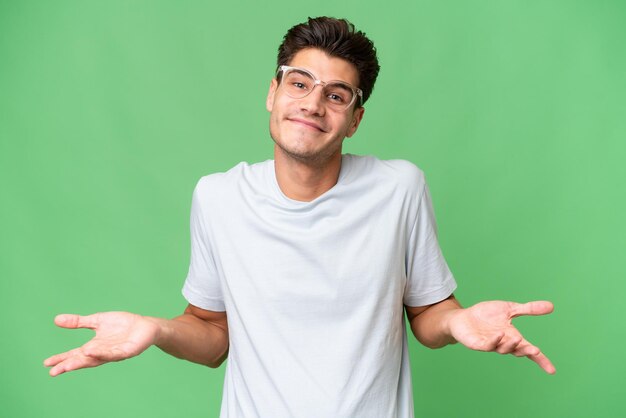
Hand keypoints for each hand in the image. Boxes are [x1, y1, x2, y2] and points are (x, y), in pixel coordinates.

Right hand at [44, 312, 160, 376]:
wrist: (145, 326)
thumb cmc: (121, 325)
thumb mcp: (96, 320)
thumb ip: (78, 322)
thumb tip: (56, 319)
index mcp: (94, 347)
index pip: (75, 355)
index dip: (62, 359)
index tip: (47, 363)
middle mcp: (103, 352)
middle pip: (84, 361)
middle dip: (69, 365)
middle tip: (54, 371)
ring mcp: (115, 353)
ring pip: (98, 359)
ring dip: (85, 360)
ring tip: (70, 363)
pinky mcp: (128, 351)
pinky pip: (115, 353)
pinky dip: (104, 353)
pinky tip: (94, 351)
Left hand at [448, 300, 554, 373]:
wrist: (462, 317)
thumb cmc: (486, 315)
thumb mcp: (510, 308)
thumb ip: (528, 309)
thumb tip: (552, 306)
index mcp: (512, 337)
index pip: (528, 350)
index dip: (540, 360)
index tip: (552, 370)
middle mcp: (503, 343)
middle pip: (517, 351)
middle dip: (526, 351)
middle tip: (536, 350)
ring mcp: (490, 345)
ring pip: (503, 349)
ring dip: (511, 345)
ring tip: (517, 338)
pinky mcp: (477, 343)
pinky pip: (487, 345)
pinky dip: (494, 341)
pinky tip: (499, 335)